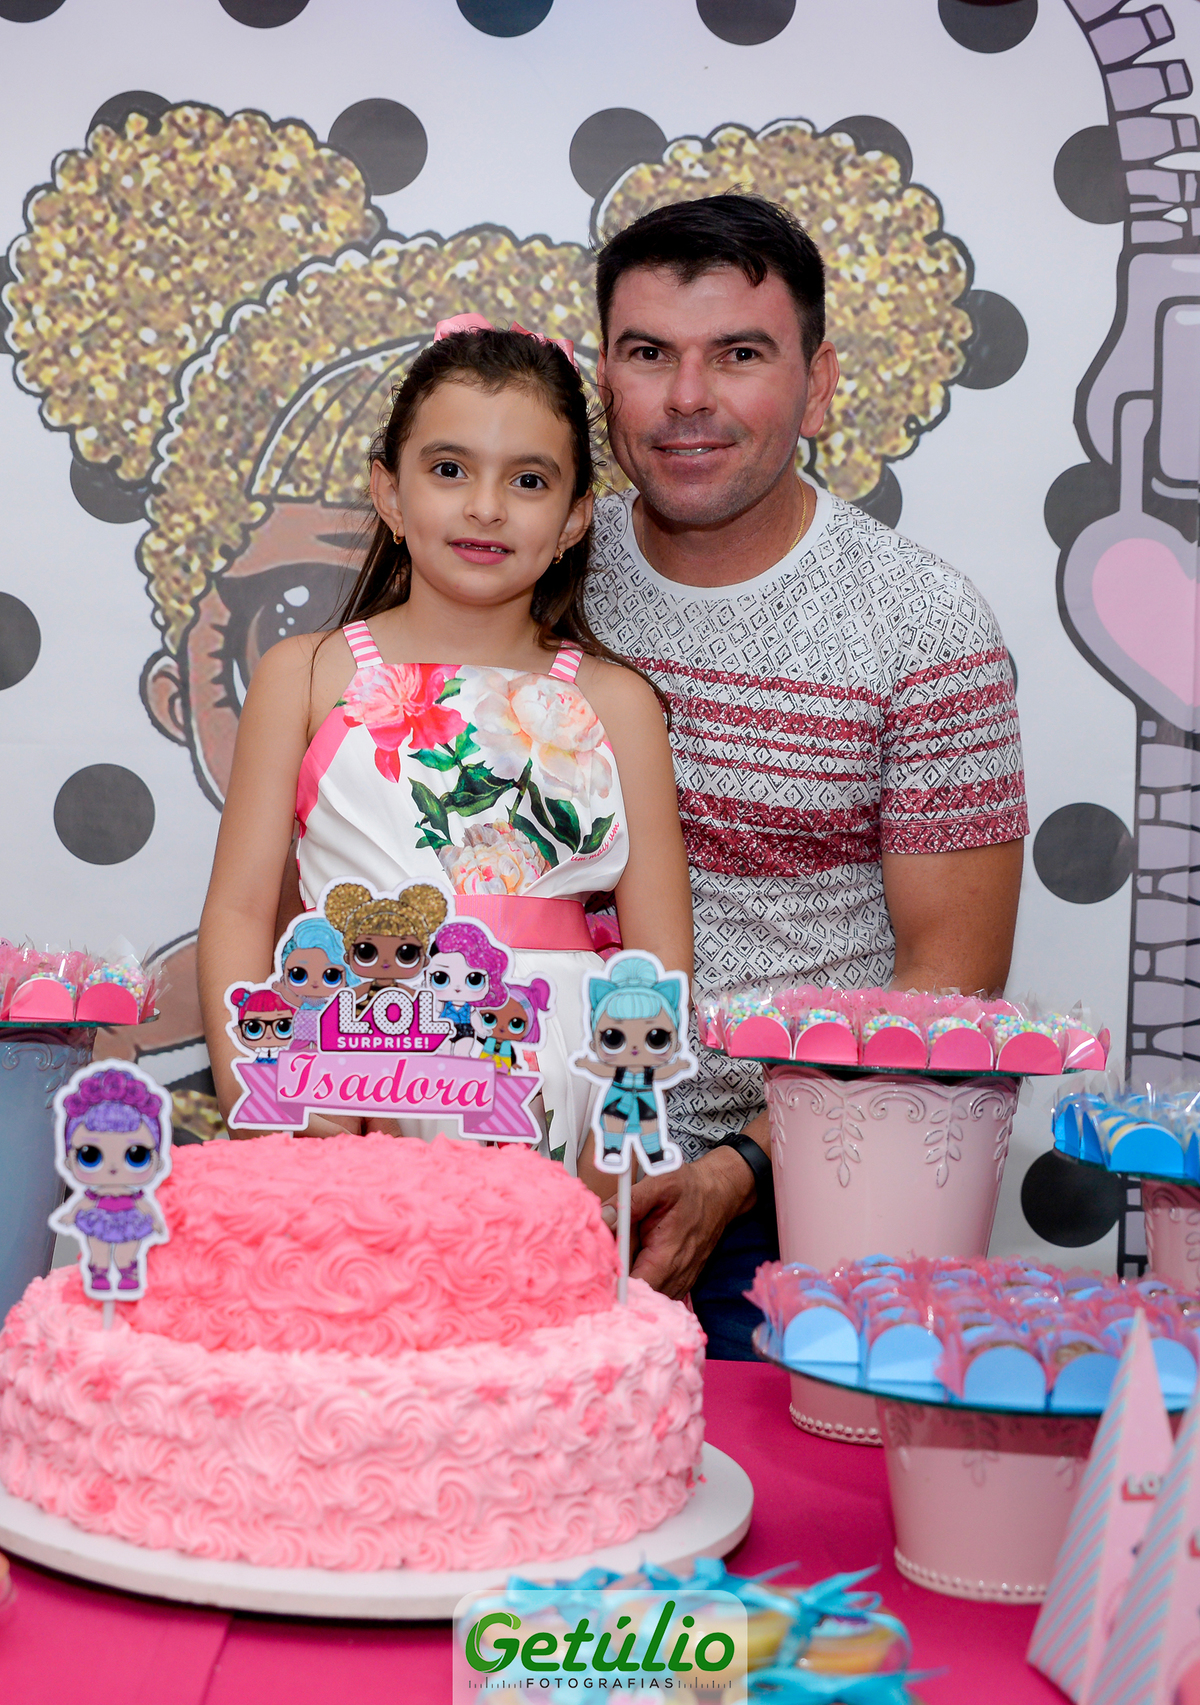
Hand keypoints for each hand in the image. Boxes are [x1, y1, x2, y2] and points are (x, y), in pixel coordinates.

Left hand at [601, 1146, 754, 1298]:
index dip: (612, 1285)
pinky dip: (641, 1284)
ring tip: (615, 1264)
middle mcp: (676, 1277)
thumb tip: (604, 1218)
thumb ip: (630, 1201)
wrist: (718, 1195)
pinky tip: (632, 1266)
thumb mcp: (660, 1184)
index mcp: (667, 1256)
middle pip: (637, 1296)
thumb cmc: (689, 1189)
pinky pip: (656, 1293)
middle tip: (600, 1264)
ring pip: (646, 1297)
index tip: (595, 1272)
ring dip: (629, 1285)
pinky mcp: (680, 1282)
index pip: (635, 1288)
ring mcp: (680, 1283)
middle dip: (616, 1283)